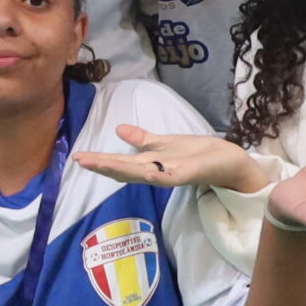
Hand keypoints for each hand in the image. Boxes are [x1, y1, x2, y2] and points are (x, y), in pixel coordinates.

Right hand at [72, 124, 270, 193]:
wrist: (228, 161)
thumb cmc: (198, 153)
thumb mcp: (166, 143)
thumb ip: (143, 139)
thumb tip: (117, 129)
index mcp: (151, 163)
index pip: (121, 163)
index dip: (100, 160)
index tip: (77, 157)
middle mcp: (157, 171)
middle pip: (125, 169)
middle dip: (102, 165)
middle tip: (78, 161)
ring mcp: (171, 174)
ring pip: (140, 173)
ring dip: (119, 169)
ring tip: (98, 163)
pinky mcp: (187, 174)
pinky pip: (167, 175)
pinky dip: (153, 174)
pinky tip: (142, 169)